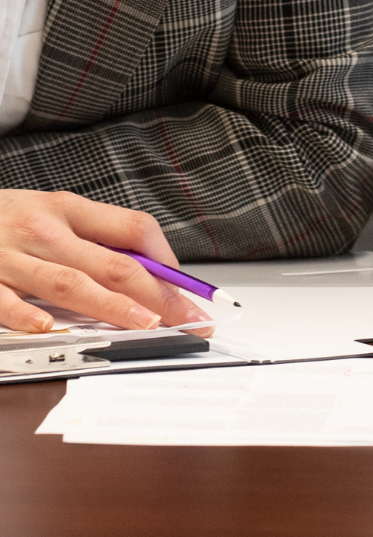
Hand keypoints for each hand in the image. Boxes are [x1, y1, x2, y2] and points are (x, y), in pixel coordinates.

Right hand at [0, 190, 213, 334]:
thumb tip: (152, 274)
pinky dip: (24, 314)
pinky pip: (3, 300)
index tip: (191, 292)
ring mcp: (10, 255)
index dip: (168, 261)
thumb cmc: (4, 219)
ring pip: (69, 283)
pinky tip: (49, 327)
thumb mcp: (51, 213)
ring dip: (111, 307)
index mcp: (69, 209)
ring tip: (146, 324)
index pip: (135, 229)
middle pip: (113, 263)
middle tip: (189, 321)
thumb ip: (94, 238)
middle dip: (159, 295)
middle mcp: (44, 229)